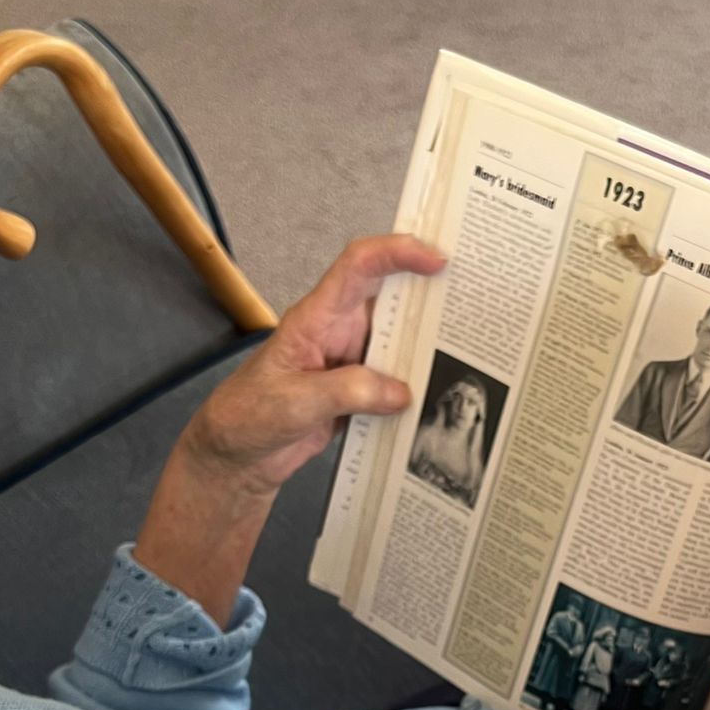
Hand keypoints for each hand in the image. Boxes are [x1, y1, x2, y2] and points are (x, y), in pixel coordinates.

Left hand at [182, 235, 445, 499]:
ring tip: (469, 352)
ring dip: (426, 347)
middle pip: (391, 298)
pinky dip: (415, 385)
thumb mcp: (295, 403)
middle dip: (429, 294)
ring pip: (398, 341)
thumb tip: (401, 392)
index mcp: (317, 317)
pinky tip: (436, 397)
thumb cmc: (248, 417)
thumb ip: (348, 392)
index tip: (436, 260)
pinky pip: (394, 380)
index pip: (359, 265)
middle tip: (473, 299)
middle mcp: (338, 331)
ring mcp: (350, 361)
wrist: (236, 456)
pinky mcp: (358, 392)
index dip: (397, 252)